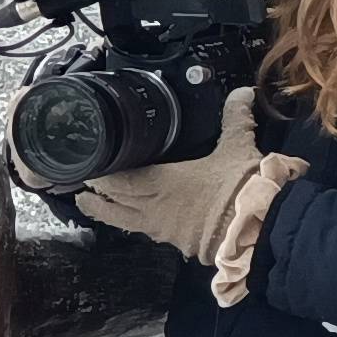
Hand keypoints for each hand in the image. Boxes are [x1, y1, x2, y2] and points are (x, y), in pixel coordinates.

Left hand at [76, 96, 304, 306]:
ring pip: (125, 221)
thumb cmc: (241, 187)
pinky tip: (136, 224)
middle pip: (115, 202)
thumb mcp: (237, 146)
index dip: (102, 173)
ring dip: (107, 213)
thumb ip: (235, 118)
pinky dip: (136, 226)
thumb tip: (243, 92)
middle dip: (97, 194)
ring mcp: (164, 228)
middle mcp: (155, 206)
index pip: (120, 177)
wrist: (257, 229)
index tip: (87, 166)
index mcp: (161, 180)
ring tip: (90, 207)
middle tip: (79, 189)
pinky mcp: (179, 244)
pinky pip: (149, 233)